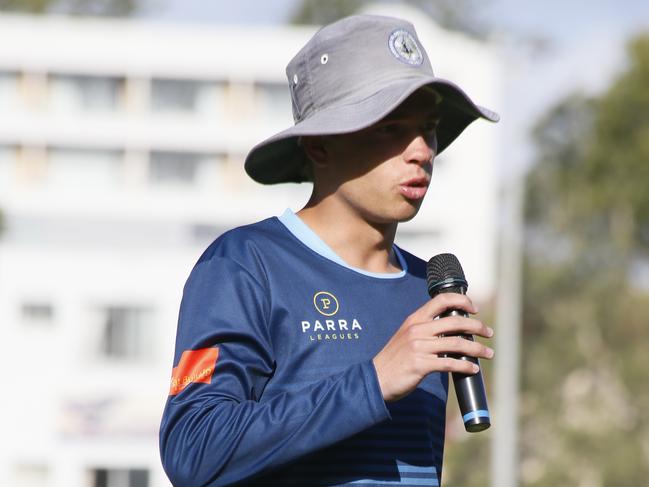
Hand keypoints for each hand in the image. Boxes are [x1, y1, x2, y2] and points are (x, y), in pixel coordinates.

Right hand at [372, 293, 493, 401]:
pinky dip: (465, 366)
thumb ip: (425, 331)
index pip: (441, 300)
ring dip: (477, 349)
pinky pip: (450, 364)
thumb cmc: (395, 360)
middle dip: (477, 326)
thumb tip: (453, 332)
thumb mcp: (407, 337)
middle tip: (488, 333)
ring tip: (488, 353)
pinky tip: (473, 369)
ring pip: (457, 344)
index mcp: (415, 319)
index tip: (474, 309)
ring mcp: (419, 347)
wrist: (376, 379)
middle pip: (455, 322)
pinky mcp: (421, 365)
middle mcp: (417, 329)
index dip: (462, 301)